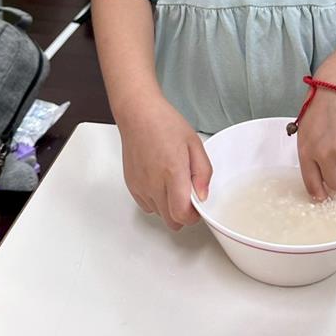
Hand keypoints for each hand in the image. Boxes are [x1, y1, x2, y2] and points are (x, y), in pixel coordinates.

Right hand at [117, 97, 211, 230]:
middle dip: (183, 214)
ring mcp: (140, 186)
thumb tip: (203, 196)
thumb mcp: (195, 144)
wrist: (139, 114)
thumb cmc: (165, 124)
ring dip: (169, 207)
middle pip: (171, 221)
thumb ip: (203, 172)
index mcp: (173, 172)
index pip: (182, 214)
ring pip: (159, 214)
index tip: (198, 206)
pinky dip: (156, 201)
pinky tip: (161, 182)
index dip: (194, 216)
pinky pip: (146, 205)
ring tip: (173, 183)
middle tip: (188, 195)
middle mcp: (154, 183)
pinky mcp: (132, 185)